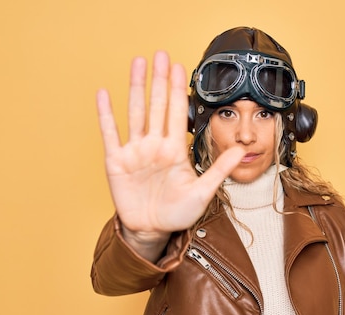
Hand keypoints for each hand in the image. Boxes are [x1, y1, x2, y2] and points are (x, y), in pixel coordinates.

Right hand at [96, 51, 244, 251]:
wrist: (153, 230)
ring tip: (138, 63)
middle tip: (160, 54)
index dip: (177, 89)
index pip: (176, 113)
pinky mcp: (117, 162)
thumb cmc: (178, 212)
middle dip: (159, 80)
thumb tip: (240, 149)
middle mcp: (155, 145)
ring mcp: (135, 151)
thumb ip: (219, 169)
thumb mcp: (203, 192)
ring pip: (135, 113)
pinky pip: (110, 134)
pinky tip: (104, 94)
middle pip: (156, 106)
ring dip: (136, 88)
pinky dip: (106, 114)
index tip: (180, 66)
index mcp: (175, 150)